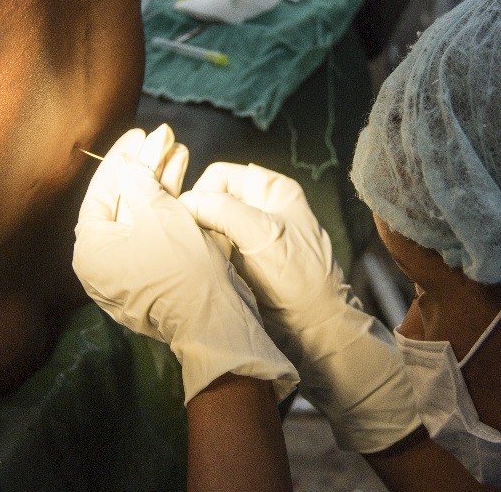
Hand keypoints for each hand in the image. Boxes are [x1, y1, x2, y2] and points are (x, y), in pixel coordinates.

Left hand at [73, 133, 297, 402]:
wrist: (215, 320)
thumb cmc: (182, 266)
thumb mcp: (158, 213)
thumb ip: (137, 182)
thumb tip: (127, 165)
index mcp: (90, 251)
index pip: (101, 191)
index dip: (123, 157)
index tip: (140, 133)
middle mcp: (101, 264)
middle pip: (123, 203)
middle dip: (146, 167)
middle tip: (164, 137)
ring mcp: (126, 274)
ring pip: (142, 218)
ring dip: (161, 184)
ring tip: (180, 151)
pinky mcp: (151, 279)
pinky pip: (154, 236)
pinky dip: (168, 210)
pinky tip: (182, 181)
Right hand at [180, 163, 420, 451]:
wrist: (314, 324)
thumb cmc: (296, 276)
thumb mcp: (260, 235)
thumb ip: (223, 210)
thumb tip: (186, 202)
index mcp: (271, 188)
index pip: (220, 175)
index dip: (202, 194)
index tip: (191, 221)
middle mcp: (263, 205)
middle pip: (214, 199)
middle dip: (201, 218)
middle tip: (196, 242)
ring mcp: (255, 232)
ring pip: (213, 224)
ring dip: (204, 239)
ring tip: (203, 257)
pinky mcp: (247, 257)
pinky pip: (218, 246)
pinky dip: (210, 255)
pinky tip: (211, 268)